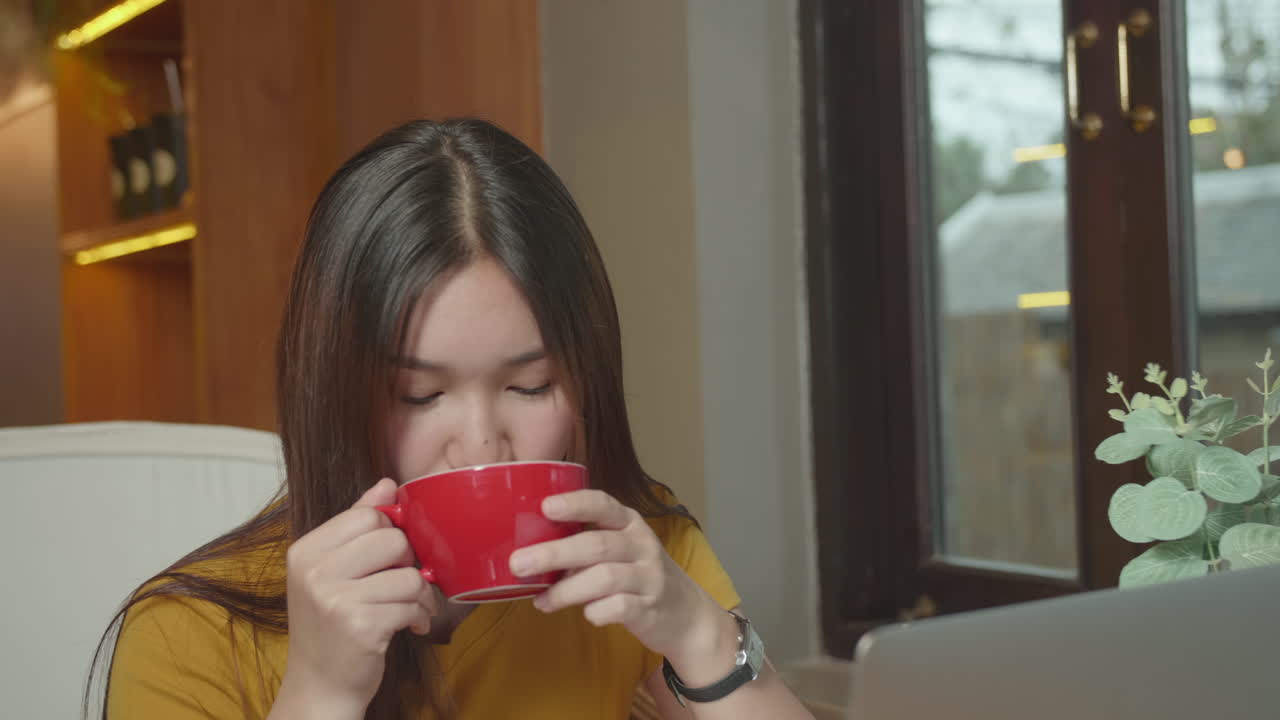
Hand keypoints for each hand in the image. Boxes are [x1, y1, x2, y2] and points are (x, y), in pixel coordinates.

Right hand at [278, 478, 438, 714]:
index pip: (366, 514)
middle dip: (408, 562)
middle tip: (403, 583)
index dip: (390, 532)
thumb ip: (357, 525)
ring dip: (421, 595)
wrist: (320, 686)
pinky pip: (411, 604)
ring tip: (412, 609)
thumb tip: (387, 483)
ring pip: (408, 574)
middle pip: (391, 538)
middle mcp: (314, 572)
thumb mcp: (333, 572)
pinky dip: (420, 616)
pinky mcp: (359, 626)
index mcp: (306, 551)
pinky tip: (411, 626)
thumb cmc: (332, 626)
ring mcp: (334, 599)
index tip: (391, 557)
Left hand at [508, 489, 722, 663]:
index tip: (546, 506)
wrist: (687, 614)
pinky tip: (585, 615)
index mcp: (630, 524)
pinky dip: (596, 611)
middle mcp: (642, 545)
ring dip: (566, 590)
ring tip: (541, 601)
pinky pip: (619, 607)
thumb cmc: (639, 575)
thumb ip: (587, 544)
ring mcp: (649, 577)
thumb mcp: (622, 549)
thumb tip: (531, 548)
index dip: (575, 503)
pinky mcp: (650, 608)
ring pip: (604, 577)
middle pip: (596, 544)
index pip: (603, 505)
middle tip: (519, 563)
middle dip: (555, 553)